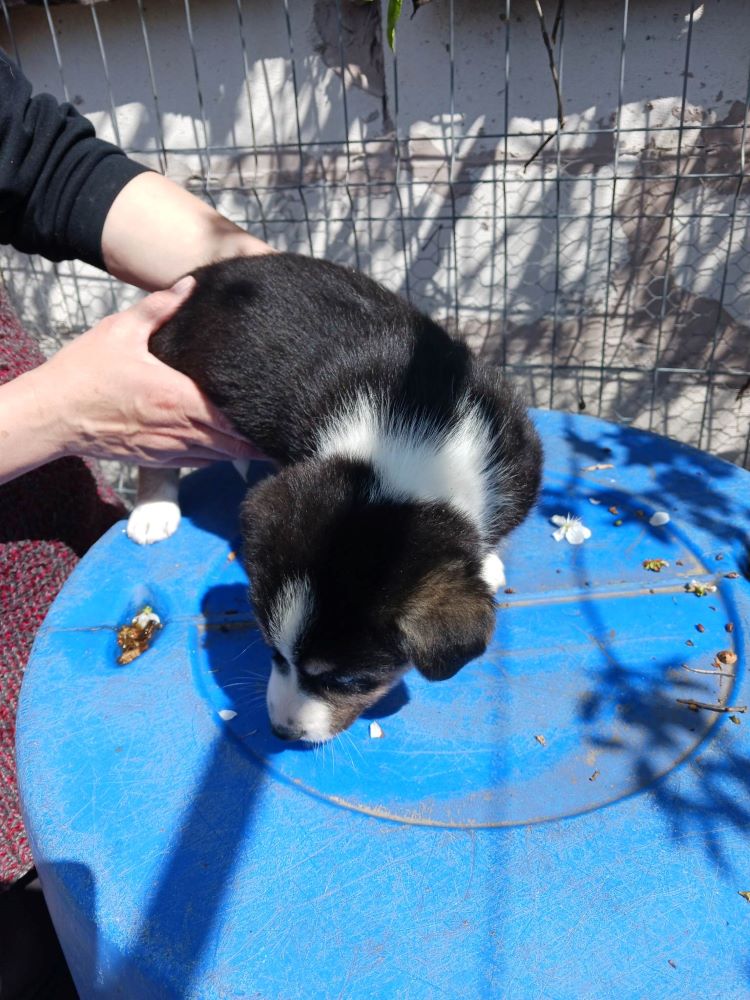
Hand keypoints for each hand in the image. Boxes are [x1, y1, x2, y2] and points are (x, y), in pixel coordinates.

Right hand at [21, 278, 260, 468]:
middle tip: (286, 430)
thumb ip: (160, 307)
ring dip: (242, 451)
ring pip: (219, 458)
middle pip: (234, 444)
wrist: (53, 415)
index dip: (259, 418)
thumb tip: (190, 284)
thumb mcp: (121, 330)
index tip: (282, 411)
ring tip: (266, 440)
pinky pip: (198, 463)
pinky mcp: (156, 462)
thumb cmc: (85, 372)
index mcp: (176, 398)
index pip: (231, 416)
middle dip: (260, 440)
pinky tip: (230, 447)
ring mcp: (168, 450)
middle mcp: (178, 431)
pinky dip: (218, 457)